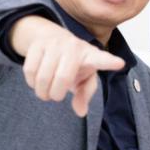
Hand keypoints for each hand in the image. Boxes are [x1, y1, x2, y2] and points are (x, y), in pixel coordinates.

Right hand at [10, 16, 124, 116]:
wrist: (52, 38)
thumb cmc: (74, 63)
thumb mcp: (84, 78)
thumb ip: (85, 95)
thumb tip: (80, 112)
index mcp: (91, 56)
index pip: (102, 60)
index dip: (110, 62)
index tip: (119, 63)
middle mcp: (74, 46)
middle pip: (63, 78)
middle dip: (56, 94)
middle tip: (55, 97)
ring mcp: (55, 43)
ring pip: (43, 76)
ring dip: (41, 91)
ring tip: (45, 92)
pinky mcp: (37, 44)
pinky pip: (30, 71)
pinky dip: (31, 82)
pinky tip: (36, 81)